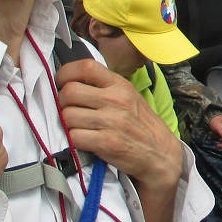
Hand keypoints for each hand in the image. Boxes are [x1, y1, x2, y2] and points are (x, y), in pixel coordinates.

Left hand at [56, 59, 182, 221]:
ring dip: (67, 124)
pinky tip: (83, 140)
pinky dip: (73, 140)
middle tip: (69, 109)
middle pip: (69, 92)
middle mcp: (115, 100)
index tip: (63, 83)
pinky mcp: (106, 143)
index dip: (66, 74)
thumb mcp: (128, 96)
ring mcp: (110, 122)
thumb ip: (104, 86)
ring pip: (67, 116)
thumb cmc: (139, 124)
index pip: (85, 67)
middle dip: (62, 102)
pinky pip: (74, 136)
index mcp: (119, 85)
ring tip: (78, 127)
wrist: (159, 153)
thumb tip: (71, 80)